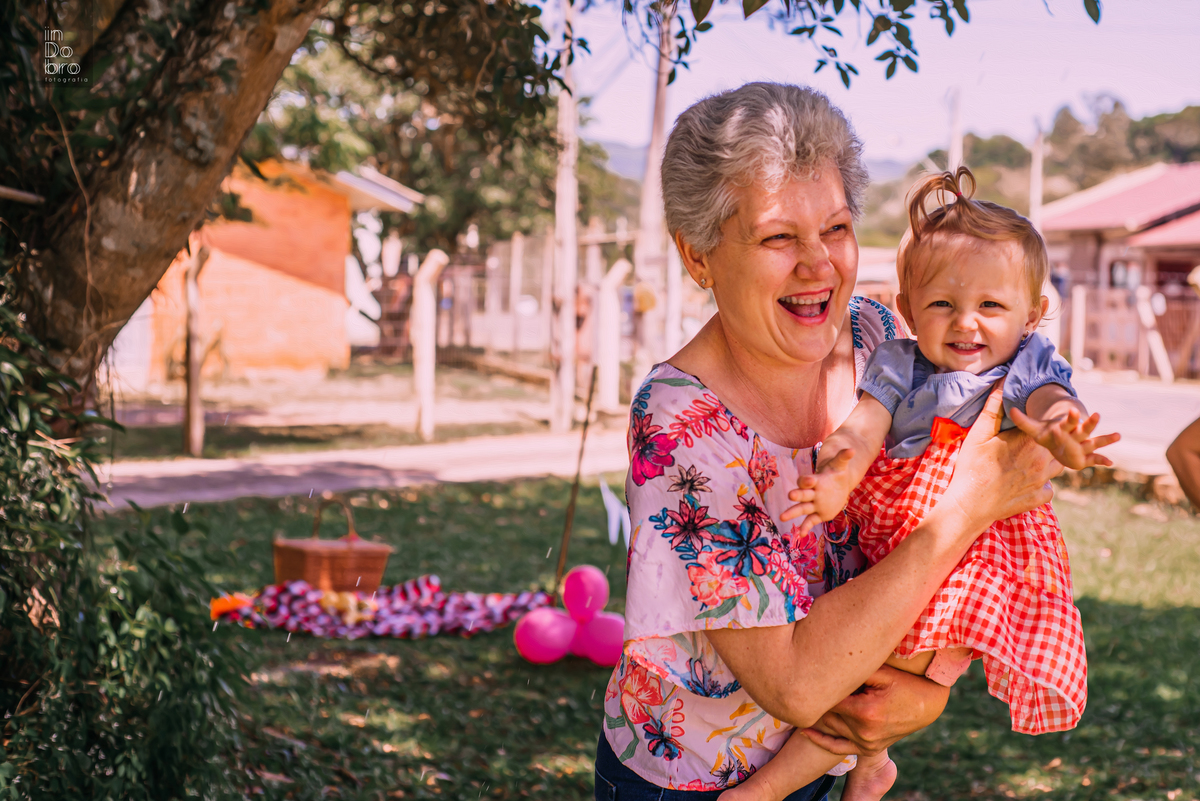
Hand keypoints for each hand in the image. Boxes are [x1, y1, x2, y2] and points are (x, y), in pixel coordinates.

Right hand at [781, 447, 854, 533]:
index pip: (806, 481)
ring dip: (792, 513)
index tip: (809, 480)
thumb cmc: (836, 474)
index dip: (807, 480)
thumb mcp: (840, 466)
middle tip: (791, 495)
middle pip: (802, 494)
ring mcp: (813, 504)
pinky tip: (801, 534)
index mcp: (815, 481)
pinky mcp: (818, 514)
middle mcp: (811, 493)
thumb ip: (843, 457)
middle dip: (797, 495)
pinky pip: (810, 520)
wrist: (837, 486)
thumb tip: (852, 449)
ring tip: (782, 517)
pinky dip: (805, 527)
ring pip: (801, 509)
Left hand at [799, 666, 948, 756]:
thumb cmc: (905, 683)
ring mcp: (866, 743)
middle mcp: (863, 732)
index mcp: (864, 712)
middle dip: (815, 698)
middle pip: (826, 714)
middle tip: (797, 681)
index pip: (827, 699)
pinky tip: (805, 731)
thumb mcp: (882, 671)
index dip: (815, 686)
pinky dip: (821, 740)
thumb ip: (856, 668)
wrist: (928, 705)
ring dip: (818, 714)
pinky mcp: (868, 749)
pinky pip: (838, 748)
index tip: (801, 673)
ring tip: (800, 697)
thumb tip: (827, 655)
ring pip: (830, 728)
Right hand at [942, 380, 1061, 530]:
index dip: (1048, 423)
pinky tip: (1029, 483)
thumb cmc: (972, 467)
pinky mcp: (1039, 498)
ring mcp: (1042, 481)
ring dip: (1048, 463)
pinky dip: (1042, 486)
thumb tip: (1002, 385)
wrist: (971, 504)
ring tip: (1032, 462)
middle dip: (1052, 443)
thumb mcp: (979, 434)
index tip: (1042, 423)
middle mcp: (1041, 460)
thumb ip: (993, 409)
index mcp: (1028, 441)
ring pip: (1056, 467)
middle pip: (1056, 446)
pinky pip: (1049, 489)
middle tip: (1036, 444)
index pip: (1047, 426)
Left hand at [1009, 406, 1120, 470]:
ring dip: (1105, 439)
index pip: (1067, 421)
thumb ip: (1023, 421)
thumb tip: (1010, 410)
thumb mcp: (1033, 429)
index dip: (1070, 417)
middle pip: (1084, 429)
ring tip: (1118, 435)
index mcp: (1064, 427)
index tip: (1073, 410)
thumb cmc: (1045, 433)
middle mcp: (1076, 435)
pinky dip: (1102, 460)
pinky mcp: (1085, 456)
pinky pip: (1095, 458)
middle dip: (1090, 423)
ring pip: (1095, 442)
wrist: (1058, 437)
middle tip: (1097, 414)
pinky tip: (1110, 463)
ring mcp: (1082, 445)